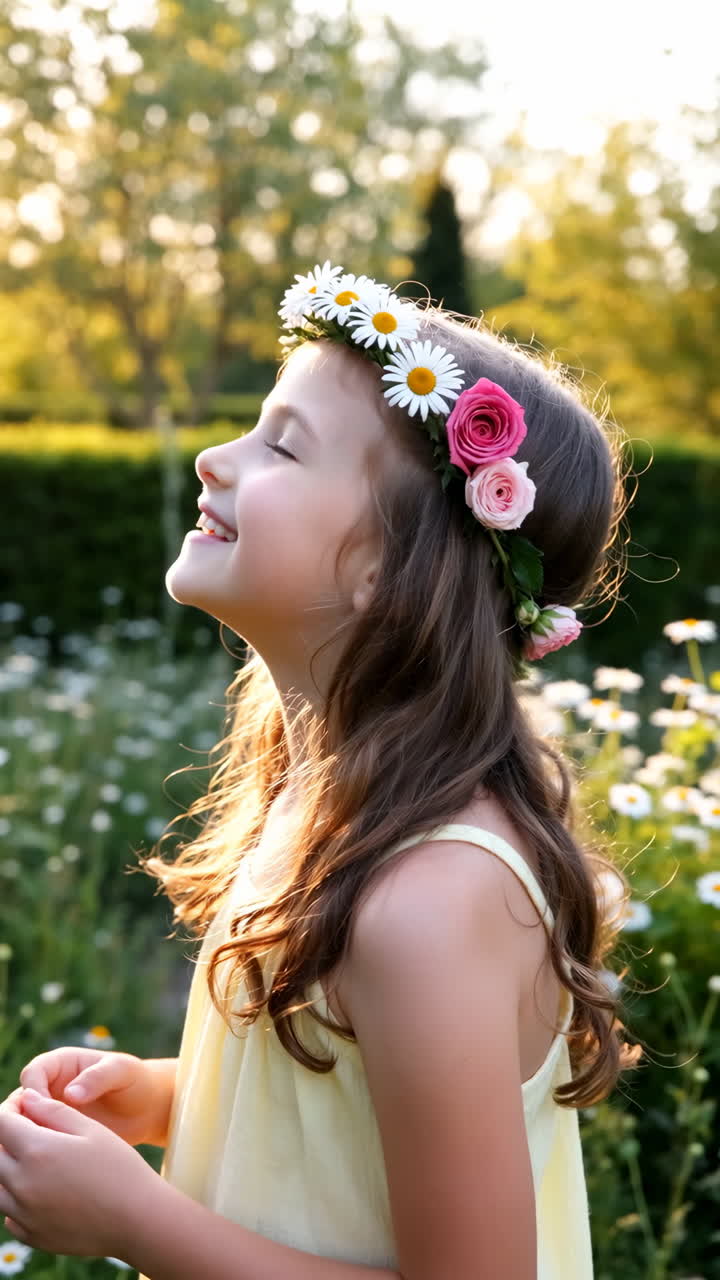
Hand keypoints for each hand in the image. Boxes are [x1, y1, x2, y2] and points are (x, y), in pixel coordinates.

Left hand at [0, 1086, 156, 1257]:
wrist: (137, 1219)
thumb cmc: (119, 1167)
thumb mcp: (90, 1129)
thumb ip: (53, 1111)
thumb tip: (26, 1099)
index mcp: (37, 1151)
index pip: (2, 1122)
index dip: (11, 1107)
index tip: (25, 1105)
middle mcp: (23, 1184)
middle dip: (6, 1136)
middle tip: (29, 1129)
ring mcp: (24, 1214)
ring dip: (7, 1168)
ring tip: (34, 1160)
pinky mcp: (31, 1235)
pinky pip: (8, 1214)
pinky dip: (15, 1199)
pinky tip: (40, 1190)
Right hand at [18, 1046, 172, 1146]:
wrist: (146, 1110)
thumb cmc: (135, 1083)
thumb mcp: (122, 1072)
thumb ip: (98, 1077)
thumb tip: (70, 1094)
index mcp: (61, 1064)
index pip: (33, 1074)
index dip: (33, 1092)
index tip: (47, 1112)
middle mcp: (50, 1087)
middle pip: (20, 1100)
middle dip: (22, 1119)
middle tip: (37, 1141)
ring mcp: (50, 1113)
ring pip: (22, 1125)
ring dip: (26, 1140)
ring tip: (44, 1156)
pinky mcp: (54, 1135)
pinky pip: (35, 1144)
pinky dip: (36, 1154)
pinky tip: (49, 1168)